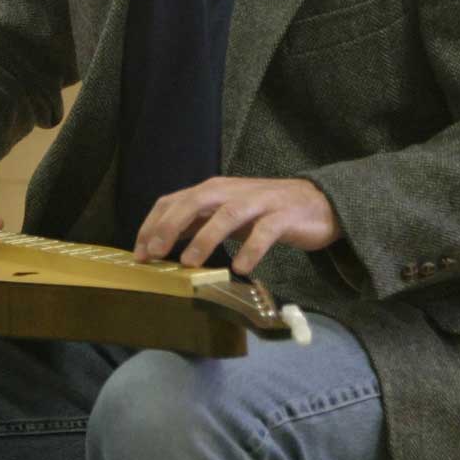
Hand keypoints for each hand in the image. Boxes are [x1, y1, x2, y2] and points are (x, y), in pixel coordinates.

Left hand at [133, 176, 341, 275]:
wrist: (320, 202)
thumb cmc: (267, 210)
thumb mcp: (227, 212)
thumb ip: (198, 221)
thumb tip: (161, 240)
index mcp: (216, 190)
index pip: (175, 200)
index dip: (154, 224)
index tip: (139, 253)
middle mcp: (234, 191)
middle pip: (197, 200)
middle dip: (171, 226)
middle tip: (154, 254)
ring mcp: (261, 201)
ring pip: (228, 213)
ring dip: (206, 237)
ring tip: (189, 263)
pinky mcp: (285, 215)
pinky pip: (266, 231)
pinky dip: (251, 249)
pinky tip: (240, 268)